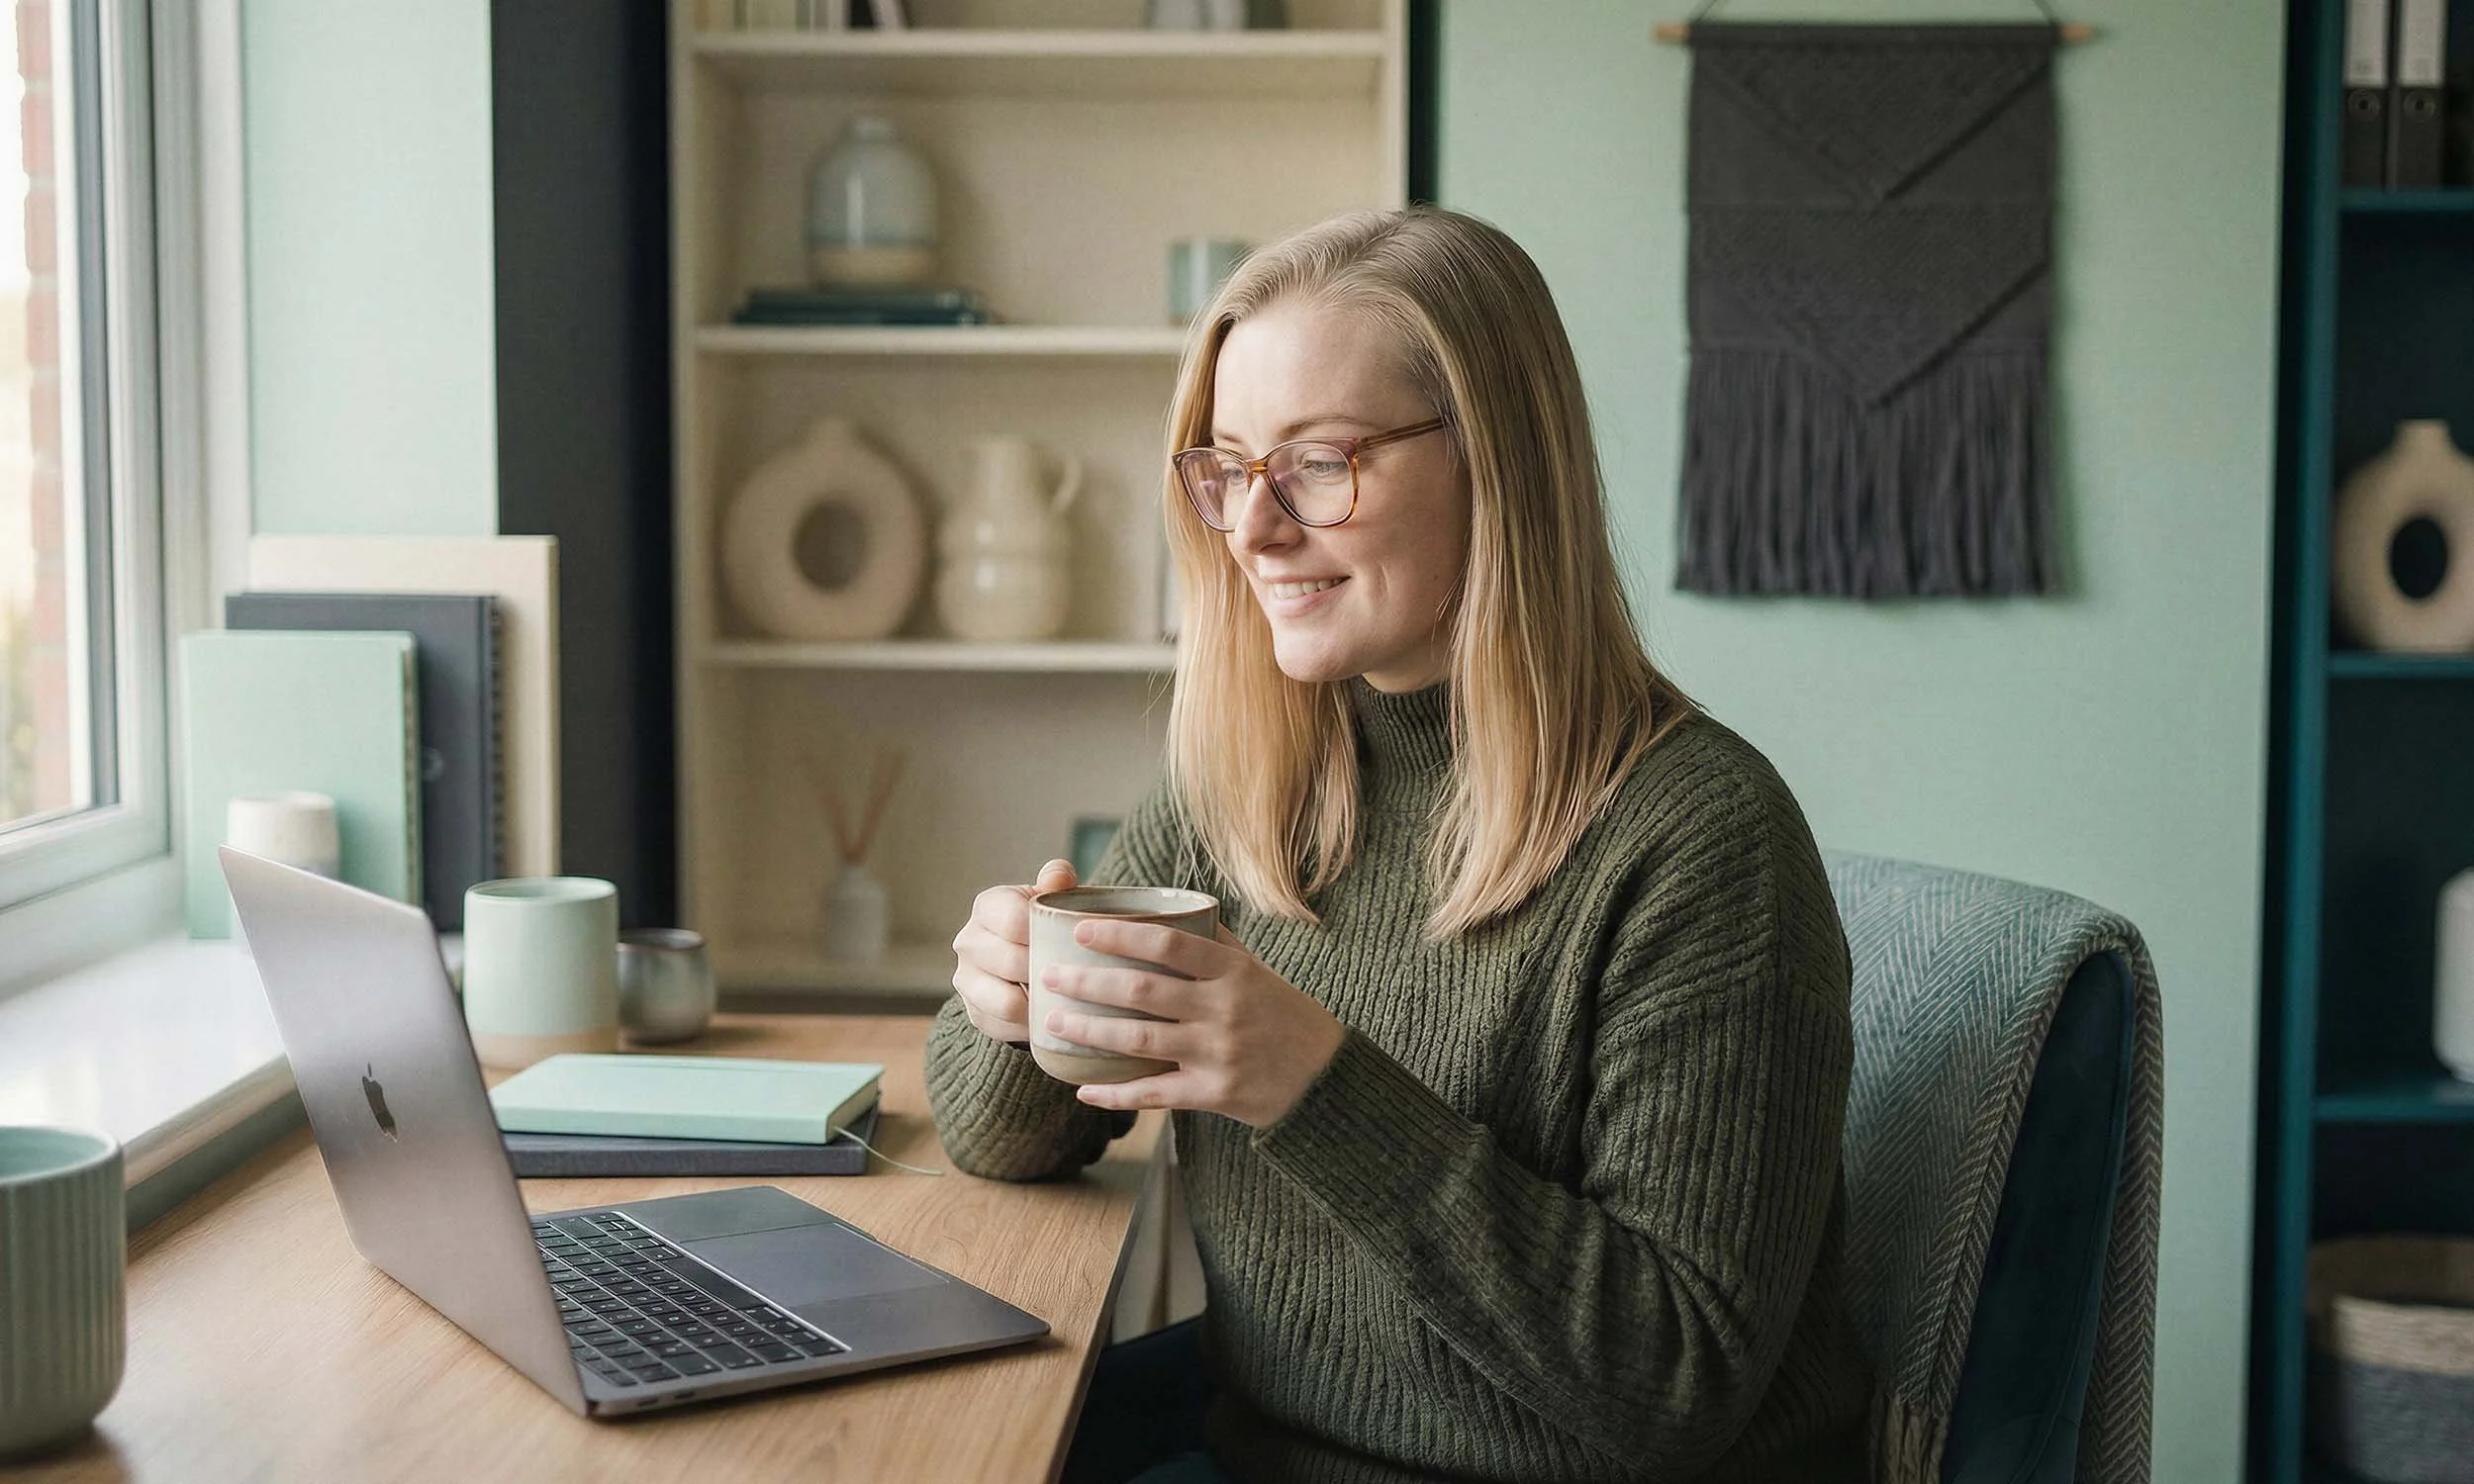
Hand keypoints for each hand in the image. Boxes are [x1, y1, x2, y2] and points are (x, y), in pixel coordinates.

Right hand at [950, 858, 1077, 1044]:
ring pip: (1006, 1003)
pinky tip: (1052, 1020)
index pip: (1015, 921)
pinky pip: (1004, 1028)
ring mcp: (966, 979)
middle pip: (1011, 963)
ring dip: (1040, 1005)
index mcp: (987, 906)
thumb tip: (1060, 876)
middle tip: (1080, 978)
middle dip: (1048, 973)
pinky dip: (1031, 1028)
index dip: (1046, 936)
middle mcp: (968, 941)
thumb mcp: (1051, 900)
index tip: (1077, 944)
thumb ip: (1057, 883)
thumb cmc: (1045, 924)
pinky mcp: (974, 1012)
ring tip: (1067, 1002)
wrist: (1024, 960)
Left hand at [1042, 920, 1346, 1128]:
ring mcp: (1217, 1053)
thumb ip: (1216, 944)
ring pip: (1139, 1041)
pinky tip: (1082, 1090)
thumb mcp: (1257, 971)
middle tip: (1049, 976)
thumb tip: (1171, 908)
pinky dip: (1115, 1094)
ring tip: (1054, 1023)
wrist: (1325, 1078)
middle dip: (1088, 982)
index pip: (1168, 943)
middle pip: (1142, 991)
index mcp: (1232, 971)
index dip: (1120, 934)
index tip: (1079, 929)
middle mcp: (1223, 1009)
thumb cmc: (1284, 1015)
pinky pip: (1154, 1094)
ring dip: (1089, 1032)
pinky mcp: (1214, 1094)